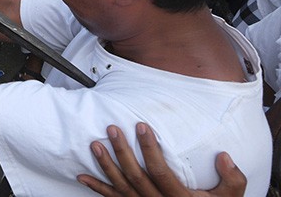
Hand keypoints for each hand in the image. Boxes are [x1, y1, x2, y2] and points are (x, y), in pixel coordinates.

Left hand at [78, 123, 246, 196]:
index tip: (142, 126)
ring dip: (106, 166)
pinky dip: (97, 188)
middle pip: (135, 176)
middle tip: (112, 129)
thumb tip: (224, 157)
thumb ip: (231, 179)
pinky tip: (83, 177)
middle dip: (122, 151)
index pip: (160, 170)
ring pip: (121, 186)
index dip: (150, 149)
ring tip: (95, 145)